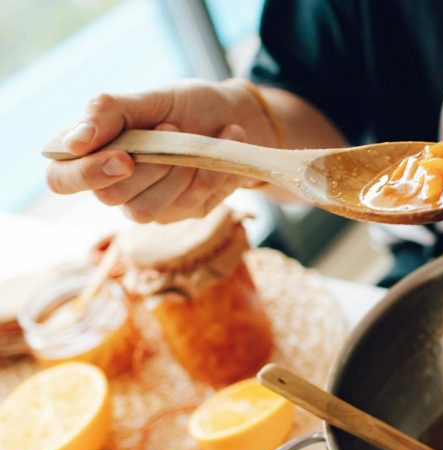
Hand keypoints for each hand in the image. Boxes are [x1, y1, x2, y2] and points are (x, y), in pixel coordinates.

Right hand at [45, 79, 276, 222]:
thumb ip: (108, 112)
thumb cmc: (184, 106)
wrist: (235, 115)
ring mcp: (150, 204)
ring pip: (147, 211)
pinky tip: (225, 144)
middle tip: (172, 128)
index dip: (85, 175)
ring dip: (179, 172)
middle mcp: (115, 184)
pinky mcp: (184, 212)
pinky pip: (192, 204)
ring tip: (198, 140)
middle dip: (147, 165)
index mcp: (93, 152)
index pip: (61, 179)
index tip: (124, 158)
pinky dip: (213, 172)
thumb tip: (74, 142)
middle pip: (110, 197)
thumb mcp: (148, 98)